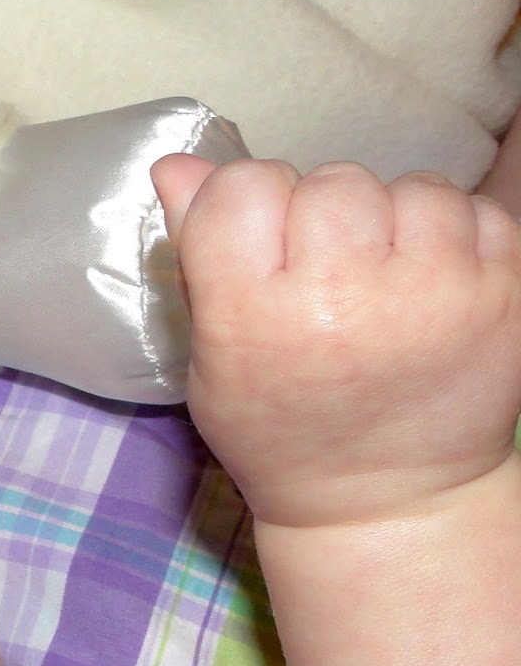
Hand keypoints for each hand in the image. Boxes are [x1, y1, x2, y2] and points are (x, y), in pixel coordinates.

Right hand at [152, 154, 520, 525]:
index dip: (244, 209)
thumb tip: (177, 164)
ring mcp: (435, 293)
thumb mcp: (212, 358)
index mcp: (255, 317)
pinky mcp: (504, 293)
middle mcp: (345, 298)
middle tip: (324, 276)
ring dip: (392, 222)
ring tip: (383, 281)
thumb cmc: (281, 427)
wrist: (386, 502)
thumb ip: (199, 255)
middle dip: (321, 217)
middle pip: (328, 181)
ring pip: (408, 186)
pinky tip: (428, 288)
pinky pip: (473, 211)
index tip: (256, 252)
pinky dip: (452, 238)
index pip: (241, 189)